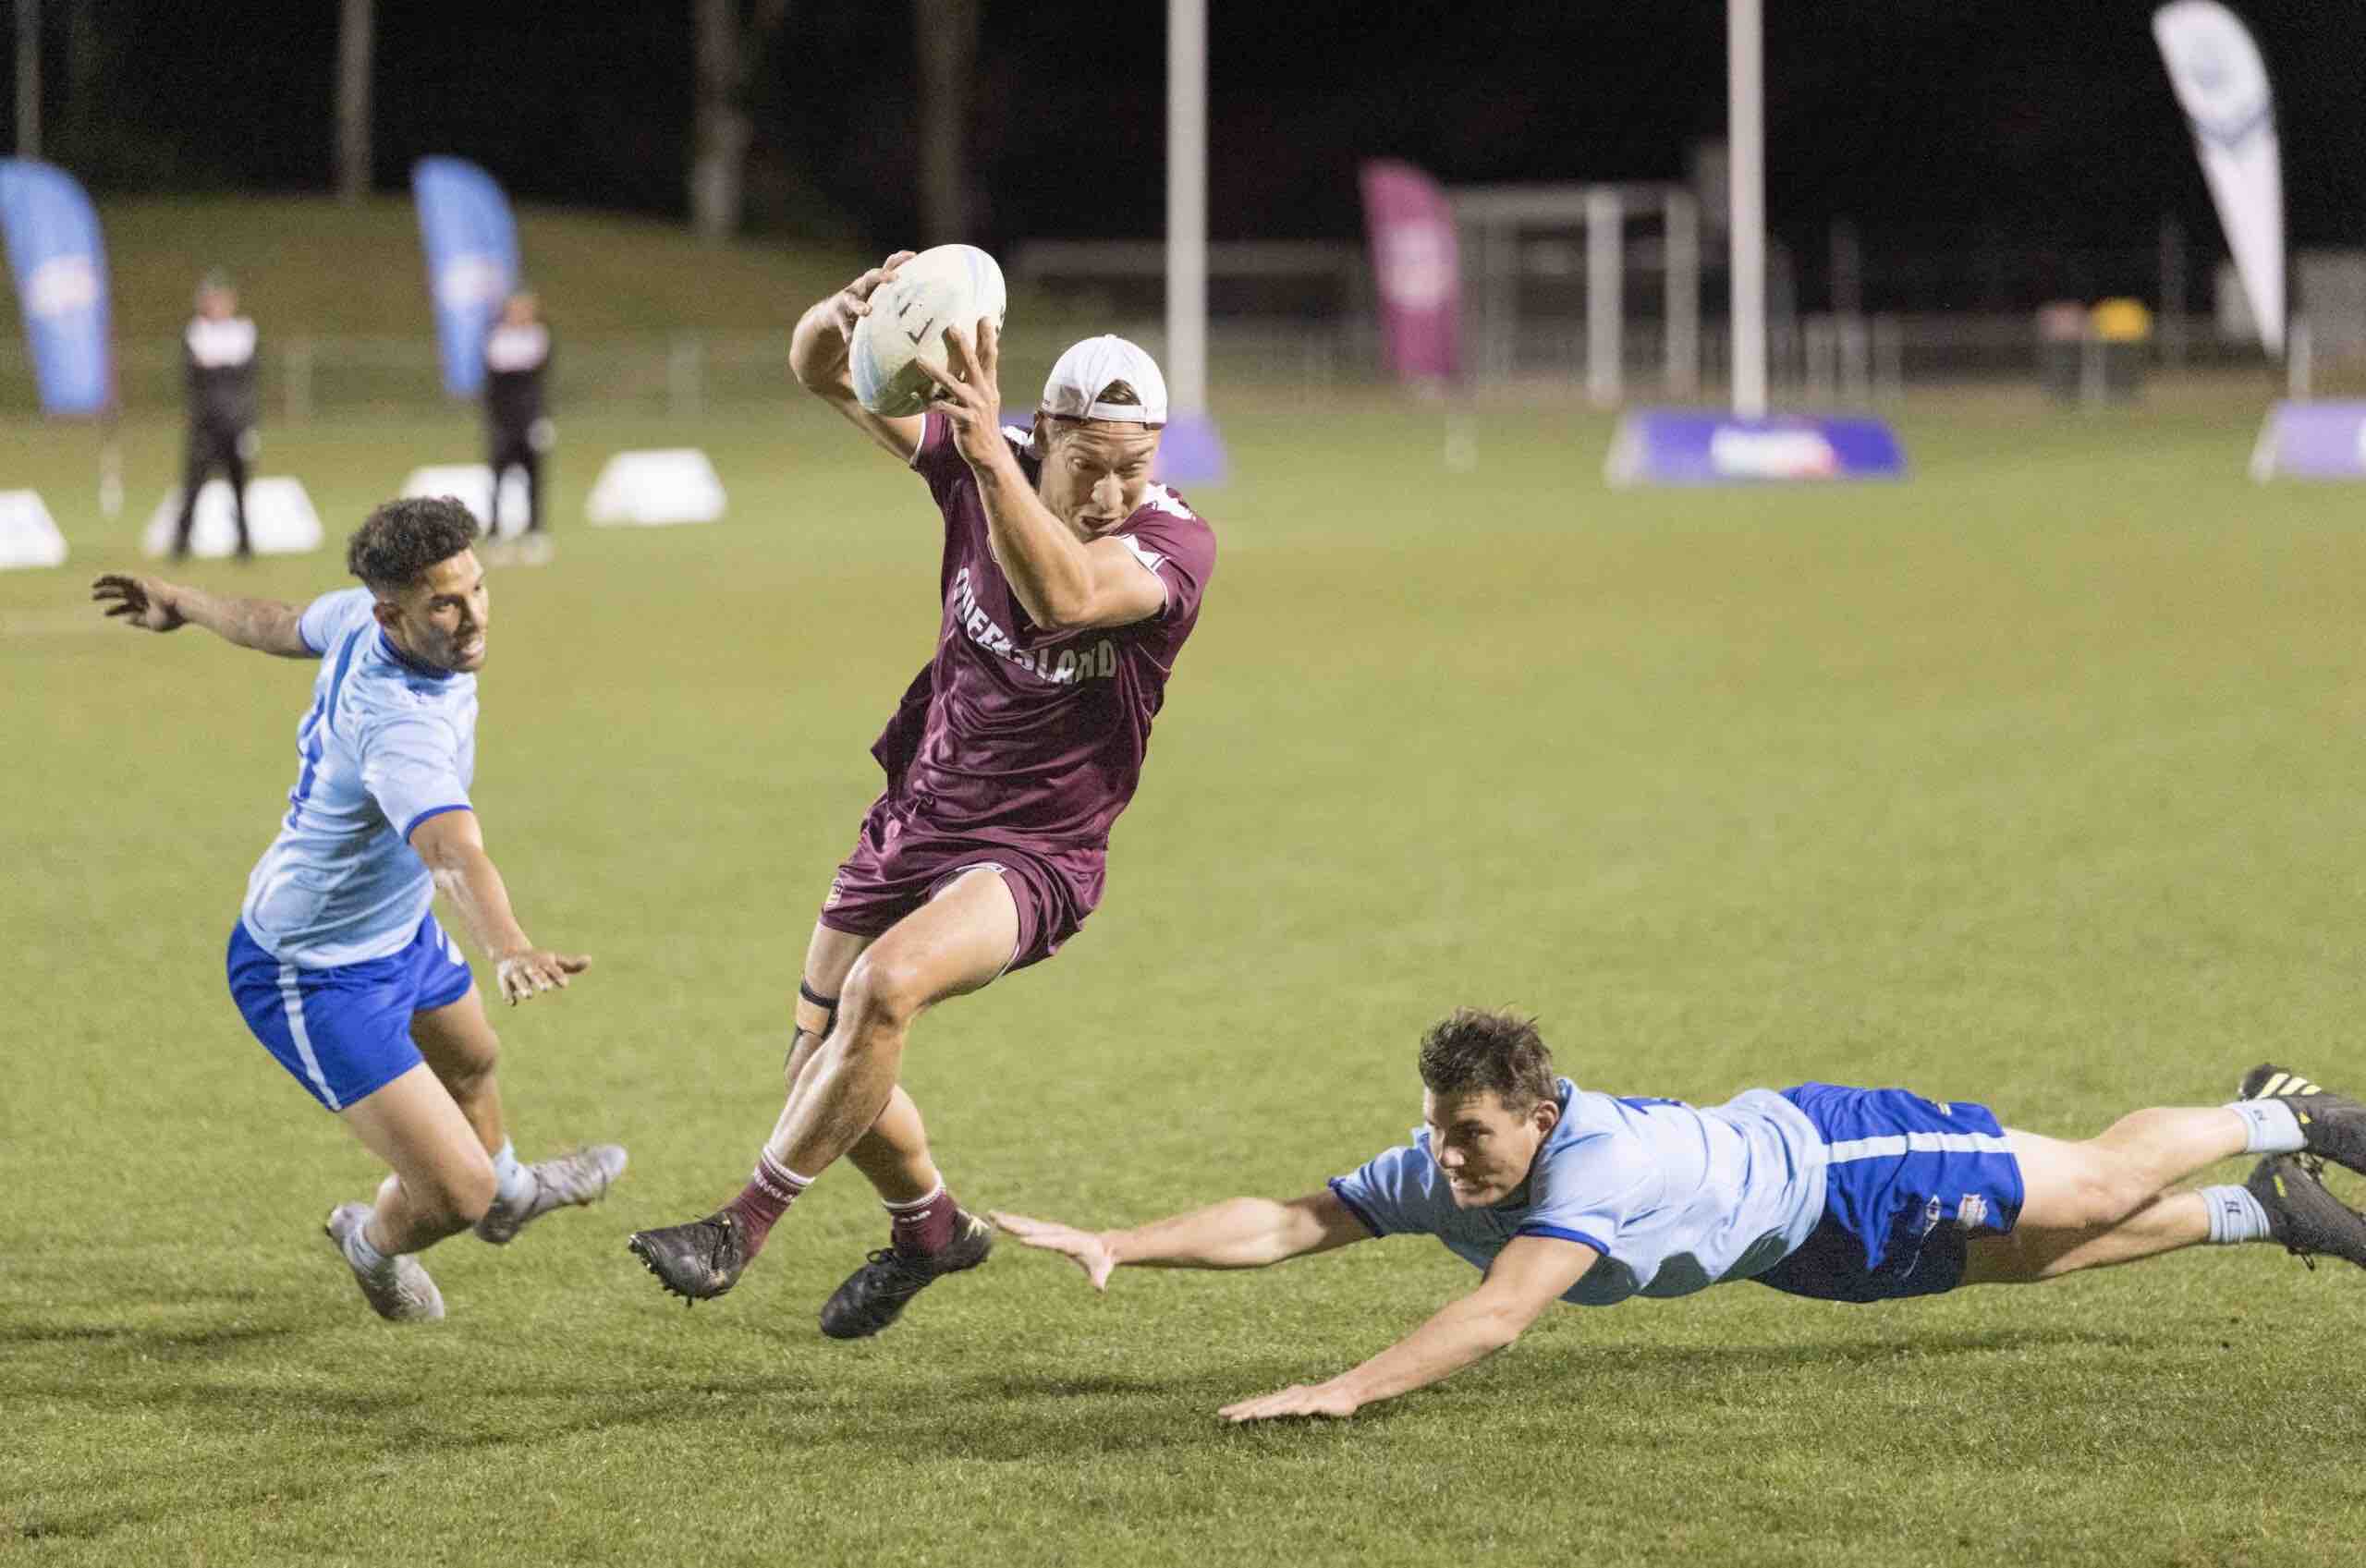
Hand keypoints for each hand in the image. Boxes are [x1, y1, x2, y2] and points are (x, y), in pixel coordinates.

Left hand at [91, 575, 184, 632]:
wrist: (181, 607)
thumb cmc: (171, 617)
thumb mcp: (152, 623)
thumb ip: (139, 621)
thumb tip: (125, 620)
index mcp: (147, 606)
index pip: (127, 606)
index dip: (116, 610)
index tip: (105, 613)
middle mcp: (143, 595)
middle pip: (121, 594)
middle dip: (108, 595)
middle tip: (93, 597)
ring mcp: (142, 587)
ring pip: (120, 585)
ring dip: (106, 584)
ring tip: (92, 586)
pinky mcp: (141, 581)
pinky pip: (123, 578)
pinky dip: (112, 577)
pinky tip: (100, 578)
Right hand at [494, 948, 591, 1004]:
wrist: (509, 952)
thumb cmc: (538, 960)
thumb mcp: (554, 960)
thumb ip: (571, 964)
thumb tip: (589, 960)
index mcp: (543, 962)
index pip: (552, 969)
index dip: (558, 976)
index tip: (564, 984)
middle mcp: (529, 966)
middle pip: (535, 973)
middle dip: (540, 980)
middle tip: (547, 988)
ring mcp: (515, 972)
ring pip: (519, 980)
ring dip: (523, 987)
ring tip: (529, 995)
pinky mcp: (503, 978)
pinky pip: (505, 987)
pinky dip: (508, 994)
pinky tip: (513, 1002)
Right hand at [826, 250, 917, 341]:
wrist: (832, 315)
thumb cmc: (864, 311)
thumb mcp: (880, 304)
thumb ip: (896, 305)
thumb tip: (928, 315)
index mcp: (875, 284)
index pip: (888, 267)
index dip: (899, 260)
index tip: (913, 255)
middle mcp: (861, 287)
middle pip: (870, 276)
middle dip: (882, 275)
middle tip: (895, 278)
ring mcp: (847, 298)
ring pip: (852, 299)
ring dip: (859, 305)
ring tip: (867, 311)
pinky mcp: (836, 313)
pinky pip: (842, 322)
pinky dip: (847, 331)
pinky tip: (850, 340)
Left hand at [910, 319, 1005, 470]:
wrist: (990, 454)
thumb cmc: (981, 425)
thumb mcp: (985, 401)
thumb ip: (977, 382)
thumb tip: (966, 366)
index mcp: (989, 386)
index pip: (990, 357)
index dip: (988, 337)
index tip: (985, 317)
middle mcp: (984, 393)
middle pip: (974, 363)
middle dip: (963, 344)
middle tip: (953, 325)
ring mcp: (975, 407)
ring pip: (952, 384)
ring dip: (935, 371)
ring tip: (919, 358)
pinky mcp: (965, 422)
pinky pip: (945, 409)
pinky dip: (932, 402)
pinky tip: (918, 397)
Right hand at [990, 1211, 1117, 1290]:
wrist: (1103, 1246)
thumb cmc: (1101, 1261)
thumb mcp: (1102, 1270)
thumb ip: (1099, 1278)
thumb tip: (1100, 1288)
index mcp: (1069, 1242)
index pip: (1051, 1242)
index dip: (1037, 1241)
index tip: (1021, 1240)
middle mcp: (1058, 1232)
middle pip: (1034, 1228)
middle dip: (1015, 1225)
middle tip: (997, 1221)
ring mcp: (1052, 1229)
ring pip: (1027, 1223)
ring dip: (1009, 1219)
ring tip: (991, 1214)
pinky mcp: (1047, 1230)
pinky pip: (1028, 1225)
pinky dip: (1013, 1221)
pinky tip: (999, 1219)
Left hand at [1218, 1383, 1360, 1423]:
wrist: (1345, 1392)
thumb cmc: (1318, 1402)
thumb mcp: (1296, 1406)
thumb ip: (1281, 1410)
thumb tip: (1261, 1413)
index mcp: (1282, 1398)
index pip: (1256, 1403)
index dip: (1239, 1408)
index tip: (1221, 1414)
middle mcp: (1288, 1396)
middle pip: (1264, 1404)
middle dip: (1247, 1410)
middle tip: (1229, 1417)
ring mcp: (1302, 1398)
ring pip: (1283, 1405)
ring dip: (1269, 1409)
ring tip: (1255, 1414)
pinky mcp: (1317, 1402)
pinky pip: (1308, 1405)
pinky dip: (1302, 1407)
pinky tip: (1298, 1411)